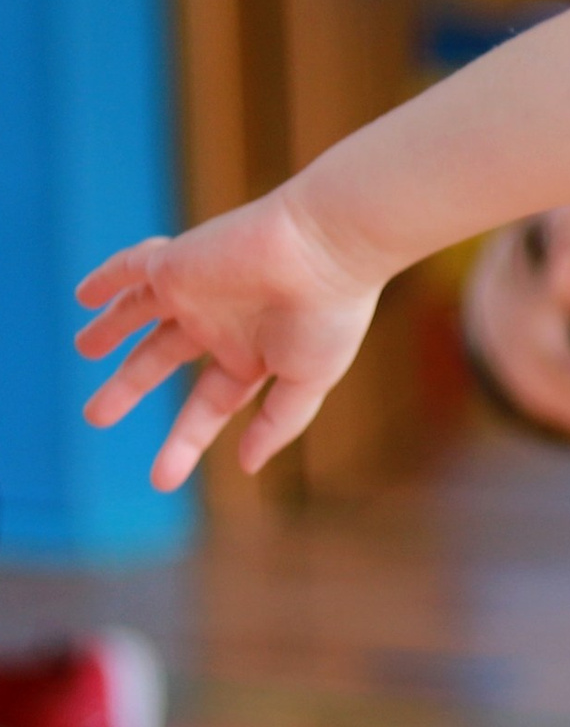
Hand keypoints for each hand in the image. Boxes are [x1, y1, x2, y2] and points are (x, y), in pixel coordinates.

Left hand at [75, 190, 383, 489]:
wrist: (325, 247)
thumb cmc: (328, 314)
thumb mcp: (307, 381)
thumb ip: (276, 423)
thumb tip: (247, 468)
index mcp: (252, 356)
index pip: (208, 404)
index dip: (186, 442)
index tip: (163, 479)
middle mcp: (218, 325)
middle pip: (161, 360)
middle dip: (130, 387)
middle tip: (96, 416)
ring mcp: (195, 293)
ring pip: (140, 314)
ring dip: (110, 330)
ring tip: (84, 348)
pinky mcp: (176, 264)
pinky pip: (131, 269)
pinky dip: (107, 278)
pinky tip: (86, 294)